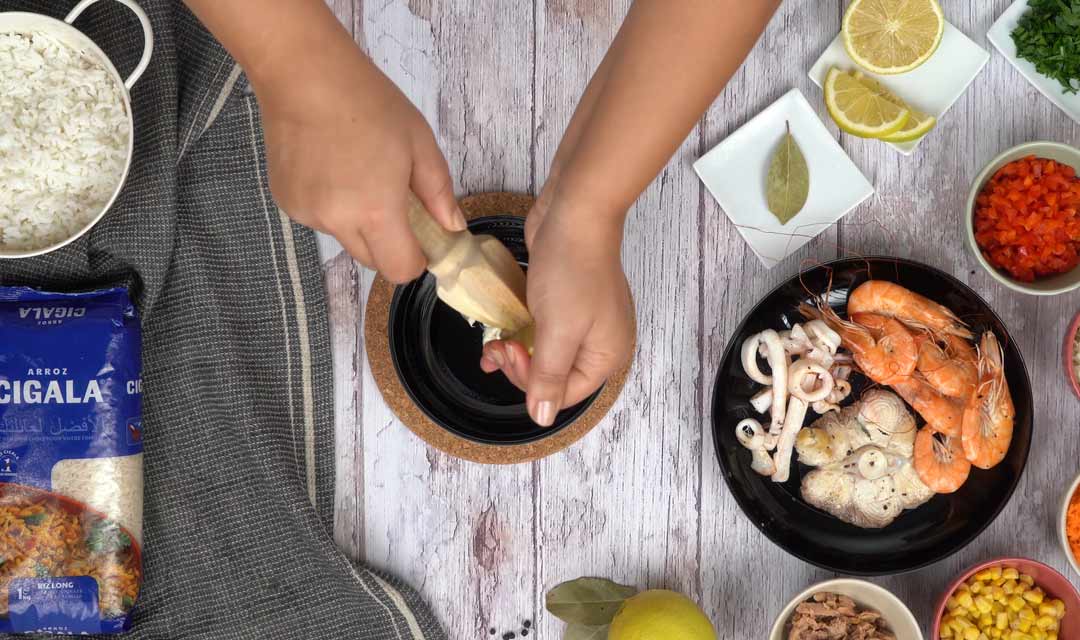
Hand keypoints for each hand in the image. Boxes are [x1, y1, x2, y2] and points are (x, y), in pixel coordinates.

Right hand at [254, 48, 464, 282]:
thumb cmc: (369, 103)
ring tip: (356, 171)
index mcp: (375, 211)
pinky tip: (329, 167)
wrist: (304, 74)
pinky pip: (319, 218)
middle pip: (371, 260)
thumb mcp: (419, 144)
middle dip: (388, 242)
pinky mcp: (286, 201)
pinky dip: (331, 205)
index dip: (415, 260)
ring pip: (344, 237)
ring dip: (357, 220)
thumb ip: (439, 193)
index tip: (421, 239)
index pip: (399, 270)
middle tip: (393, 201)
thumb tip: (453, 228)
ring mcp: (306, 214)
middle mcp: (337, 222)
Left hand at [480, 190, 634, 426]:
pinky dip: (519, 330)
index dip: (531, 384)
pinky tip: (501, 327)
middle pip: (553, 375)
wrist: (574, 212)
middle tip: (498, 347)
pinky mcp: (563, 300)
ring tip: (493, 340)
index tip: (509, 357)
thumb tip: (542, 418)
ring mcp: (581, 320)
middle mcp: (598, 341)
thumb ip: (547, 377)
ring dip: (515, 350)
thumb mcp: (557, 332)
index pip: (565, 394)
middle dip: (520, 366)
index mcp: (607, 354)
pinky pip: (539, 327)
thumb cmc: (573, 268)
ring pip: (542, 351)